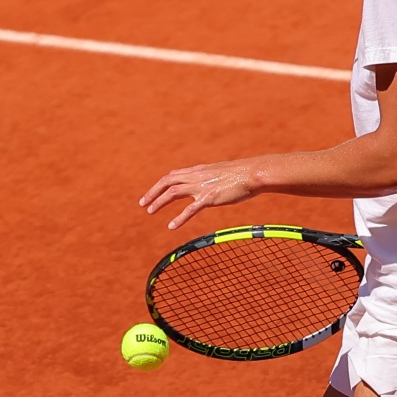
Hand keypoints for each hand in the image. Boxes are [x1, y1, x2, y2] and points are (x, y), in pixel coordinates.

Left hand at [140, 159, 262, 229]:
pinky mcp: (210, 198)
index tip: (153, 193)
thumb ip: (212, 179)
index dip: (160, 184)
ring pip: (173, 193)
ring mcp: (202, 187)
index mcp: (199, 170)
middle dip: (153, 192)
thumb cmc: (242, 175)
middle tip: (143, 204)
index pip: (173, 175)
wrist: (253, 173)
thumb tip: (212, 184)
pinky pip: (190, 209)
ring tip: (150, 212)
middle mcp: (197, 176)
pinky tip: (171, 226)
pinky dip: (179, 218)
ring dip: (159, 202)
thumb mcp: (222, 174)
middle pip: (167, 182)